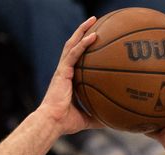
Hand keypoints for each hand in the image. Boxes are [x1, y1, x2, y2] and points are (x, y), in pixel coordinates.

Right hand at [36, 16, 100, 135]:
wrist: (52, 123)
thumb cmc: (64, 123)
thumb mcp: (85, 119)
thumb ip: (97, 117)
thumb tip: (112, 121)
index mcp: (67, 80)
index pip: (75, 59)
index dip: (83, 48)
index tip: (94, 40)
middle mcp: (64, 72)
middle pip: (72, 46)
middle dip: (82, 32)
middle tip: (94, 22)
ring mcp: (62, 70)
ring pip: (71, 44)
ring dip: (82, 31)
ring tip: (93, 20)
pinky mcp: (62, 72)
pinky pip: (73, 54)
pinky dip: (83, 43)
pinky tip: (93, 35)